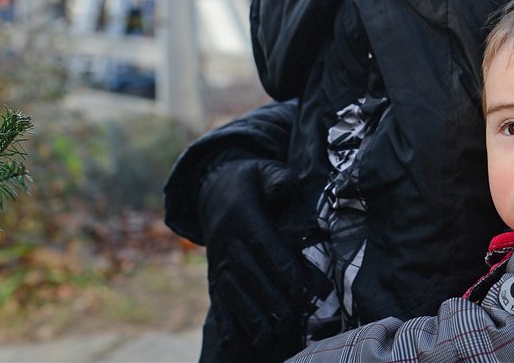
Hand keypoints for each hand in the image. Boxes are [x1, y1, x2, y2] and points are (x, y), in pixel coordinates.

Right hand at [199, 156, 308, 353]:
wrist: (212, 189)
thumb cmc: (249, 180)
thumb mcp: (263, 169)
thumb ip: (278, 177)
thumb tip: (289, 185)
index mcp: (242, 215)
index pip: (264, 244)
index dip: (282, 267)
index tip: (301, 289)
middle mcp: (227, 241)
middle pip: (250, 274)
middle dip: (271, 299)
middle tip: (291, 319)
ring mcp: (218, 261)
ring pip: (233, 292)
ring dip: (250, 316)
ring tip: (268, 337)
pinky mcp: (213, 275)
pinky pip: (217, 299)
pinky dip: (225, 322)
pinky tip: (232, 343)